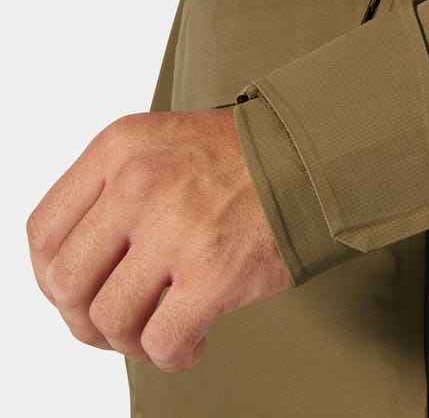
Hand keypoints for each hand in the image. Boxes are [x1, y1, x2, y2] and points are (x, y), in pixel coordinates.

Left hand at [26, 108, 290, 372]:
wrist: (312, 157)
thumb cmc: (240, 157)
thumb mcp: (162, 144)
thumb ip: (113, 189)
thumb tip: (70, 270)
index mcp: (120, 147)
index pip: (43, 232)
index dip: (51, 277)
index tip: (82, 291)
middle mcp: (139, 183)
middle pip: (67, 283)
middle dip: (86, 319)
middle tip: (119, 322)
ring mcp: (176, 228)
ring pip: (110, 320)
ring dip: (130, 341)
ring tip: (161, 330)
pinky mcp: (214, 272)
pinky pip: (161, 343)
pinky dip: (173, 356)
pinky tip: (195, 340)